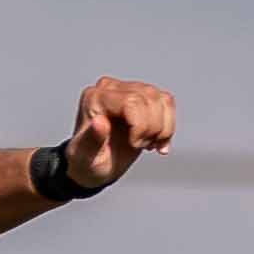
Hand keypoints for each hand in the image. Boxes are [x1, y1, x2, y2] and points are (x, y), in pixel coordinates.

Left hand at [58, 77, 176, 194]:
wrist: (93, 164)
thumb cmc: (86, 161)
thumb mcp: (85, 157)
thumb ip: (91, 140)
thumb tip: (100, 122)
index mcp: (95, 98)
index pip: (132, 101)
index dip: (141, 125)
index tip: (134, 144)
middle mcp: (111, 88)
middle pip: (149, 98)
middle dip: (151, 128)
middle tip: (139, 146)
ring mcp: (129, 90)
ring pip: (161, 100)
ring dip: (162, 128)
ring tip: (148, 144)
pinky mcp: (143, 98)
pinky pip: (166, 103)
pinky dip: (168, 126)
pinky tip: (158, 142)